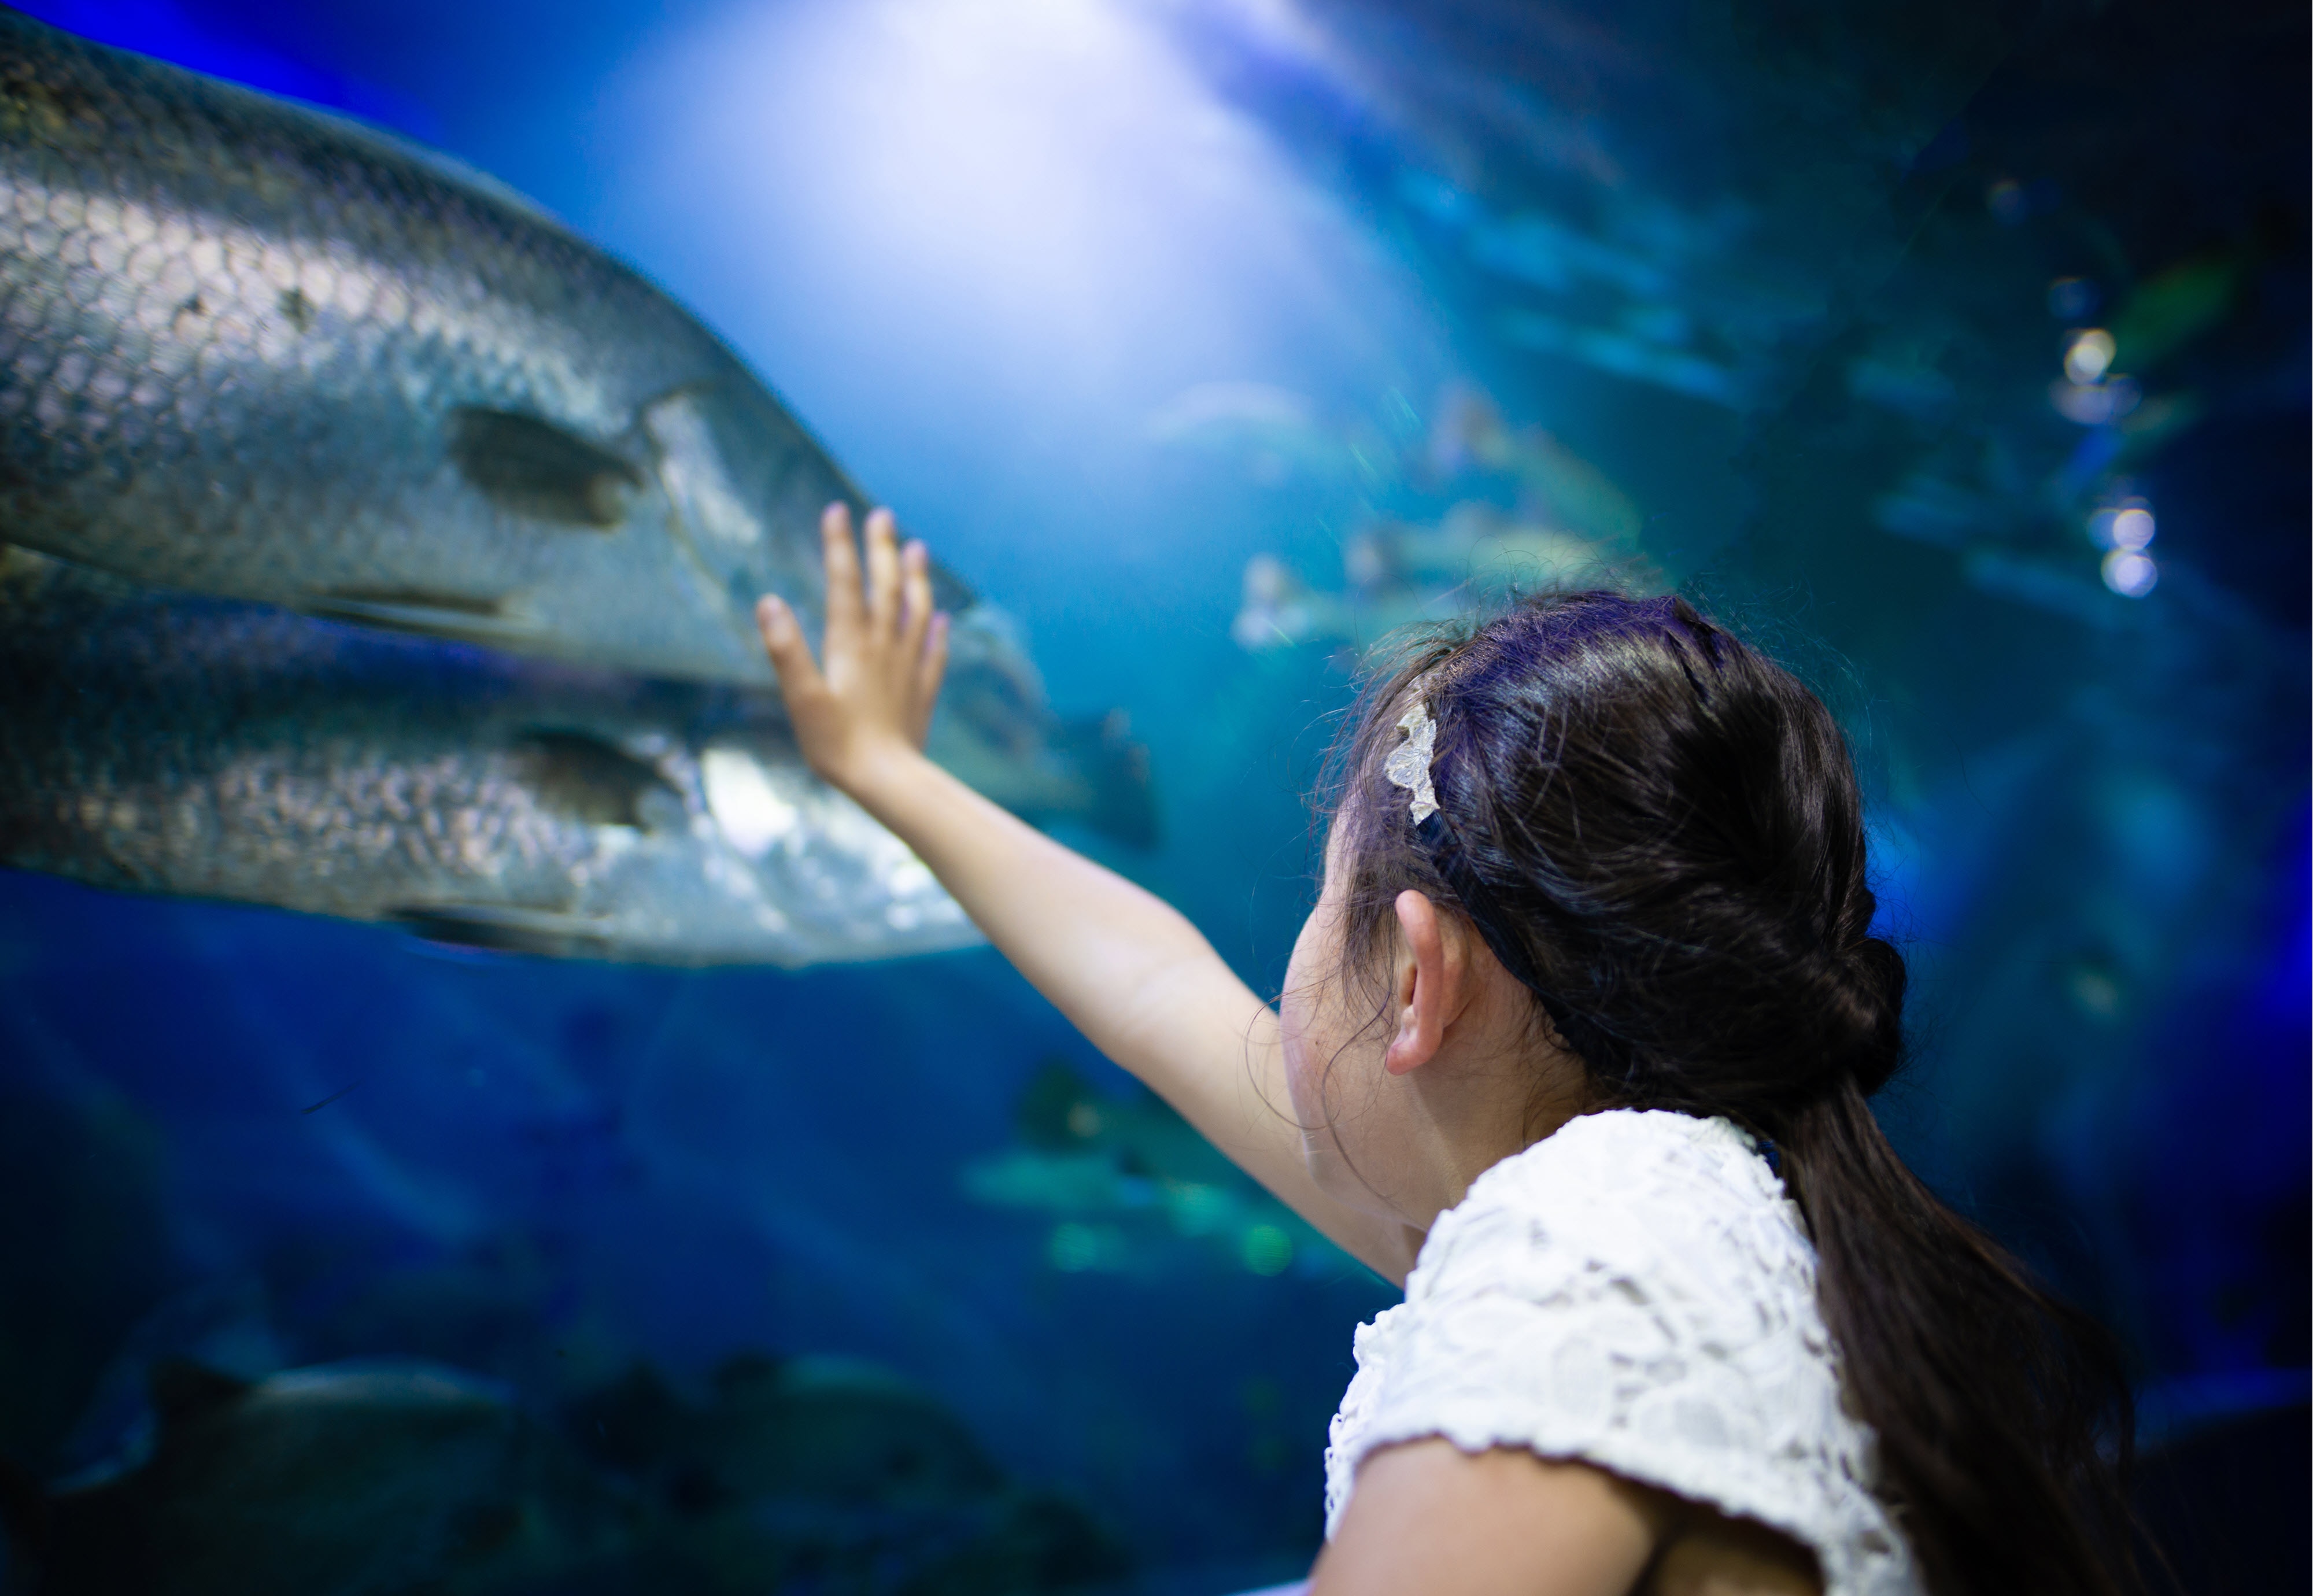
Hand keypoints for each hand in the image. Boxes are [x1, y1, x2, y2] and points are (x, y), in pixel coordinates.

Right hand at [756, 503, 949, 794]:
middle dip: (883, 549)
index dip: (840, 545)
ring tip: (919, 549)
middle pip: (886, 588)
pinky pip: (934, 653)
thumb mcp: (802, 698)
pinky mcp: (921, 693)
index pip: (844, 584)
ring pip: (917, 612)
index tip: (838, 510)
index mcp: (851, 646)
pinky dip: (938, 631)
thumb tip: (768, 601)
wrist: (888, 782)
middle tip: (883, 514)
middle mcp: (883, 648)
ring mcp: (907, 668)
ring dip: (917, 578)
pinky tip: (942, 619)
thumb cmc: (837, 745)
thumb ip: (786, 650)